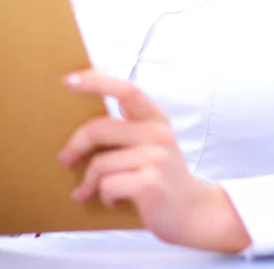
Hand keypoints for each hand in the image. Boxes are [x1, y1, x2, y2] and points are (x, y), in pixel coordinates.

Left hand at [59, 70, 250, 252]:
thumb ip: (128, 127)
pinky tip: (112, 201)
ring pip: (99, 163)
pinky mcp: (150, 183)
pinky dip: (103, 197)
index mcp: (156, 118)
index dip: (97, 82)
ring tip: (91, 191)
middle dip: (75, 145)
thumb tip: (86, 121)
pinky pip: (107, 185)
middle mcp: (158, 133)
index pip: (126, 90)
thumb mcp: (151, 144)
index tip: (68, 80)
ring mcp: (156, 157)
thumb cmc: (160, 176)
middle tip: (65, 160)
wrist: (190, 210)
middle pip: (99, 128)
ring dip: (89, 183)